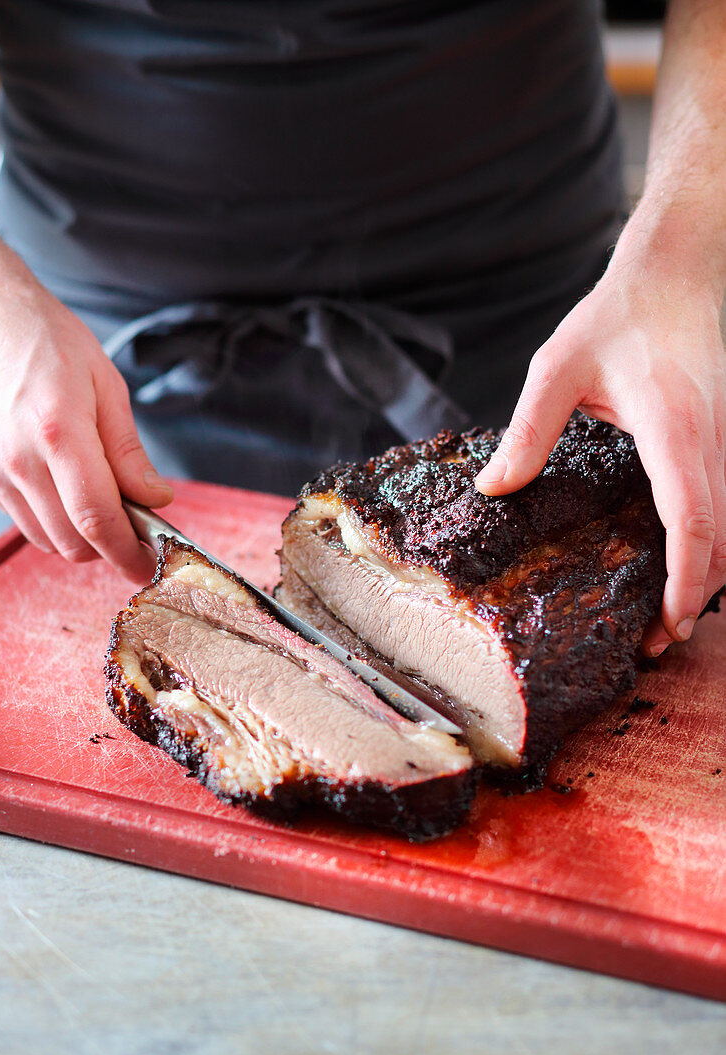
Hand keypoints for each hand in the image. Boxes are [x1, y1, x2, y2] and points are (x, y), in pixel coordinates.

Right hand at [0, 241, 172, 583]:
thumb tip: (156, 499)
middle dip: (110, 547)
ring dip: (83, 538)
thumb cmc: (50, 342)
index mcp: (59, 433)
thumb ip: (129, 451)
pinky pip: (27, 521)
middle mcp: (20, 459)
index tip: (150, 564)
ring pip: (48, 539)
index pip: (97, 519)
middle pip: (73, 541)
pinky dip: (56, 522)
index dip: (127, 553)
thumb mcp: (106, 386)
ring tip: (105, 503)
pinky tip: (71, 493)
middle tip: (137, 529)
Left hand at [474, 239, 725, 656]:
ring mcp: (725, 441)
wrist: (679, 269)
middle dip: (696, 595)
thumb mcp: (558, 366)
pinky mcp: (722, 440)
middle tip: (657, 642)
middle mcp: (713, 440)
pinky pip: (724, 504)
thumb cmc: (619, 313)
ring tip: (667, 618)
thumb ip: (528, 430)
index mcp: (673, 427)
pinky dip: (711, 543)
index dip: (685, 577)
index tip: (669, 621)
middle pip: (722, 537)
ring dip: (708, 574)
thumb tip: (494, 489)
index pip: (692, 517)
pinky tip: (681, 566)